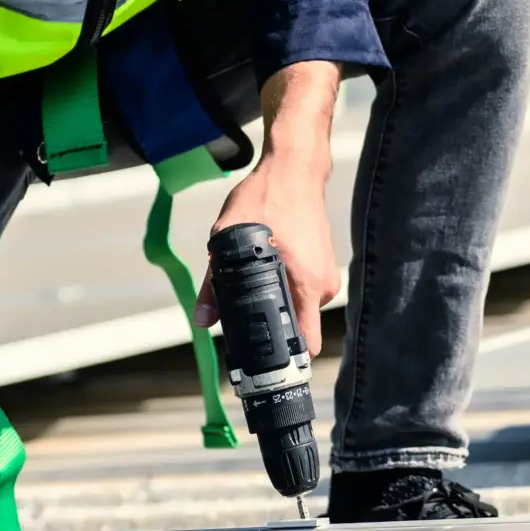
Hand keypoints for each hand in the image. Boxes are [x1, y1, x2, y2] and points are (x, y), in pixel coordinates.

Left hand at [199, 62, 341, 353]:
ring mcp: (326, 277)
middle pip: (296, 328)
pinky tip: (270, 266)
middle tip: (244, 306)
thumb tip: (203, 320)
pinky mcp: (323, 269)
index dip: (282, 357)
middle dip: (270, 323)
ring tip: (257, 275)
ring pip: (297, 309)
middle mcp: (322, 286)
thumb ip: (215, 283)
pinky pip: (302, 293)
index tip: (261, 362)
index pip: (304, 343)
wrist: (294, 168)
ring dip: (276, 301)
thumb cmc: (266, 197)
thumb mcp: (227, 237)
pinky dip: (285, 287)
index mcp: (306, 283)